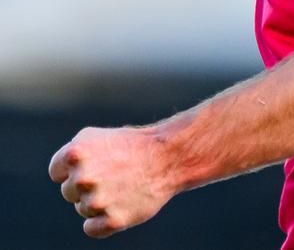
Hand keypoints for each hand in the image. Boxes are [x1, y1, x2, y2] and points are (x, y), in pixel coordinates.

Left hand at [48, 124, 174, 238]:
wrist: (165, 157)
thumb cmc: (129, 145)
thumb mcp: (95, 136)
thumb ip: (71, 155)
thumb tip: (59, 175)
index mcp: (75, 153)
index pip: (56, 173)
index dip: (73, 168)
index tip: (93, 163)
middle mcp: (83, 177)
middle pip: (68, 192)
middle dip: (86, 185)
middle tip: (111, 174)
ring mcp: (97, 201)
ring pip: (82, 209)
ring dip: (97, 201)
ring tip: (120, 185)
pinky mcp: (112, 221)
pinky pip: (91, 228)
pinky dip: (102, 221)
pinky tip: (119, 203)